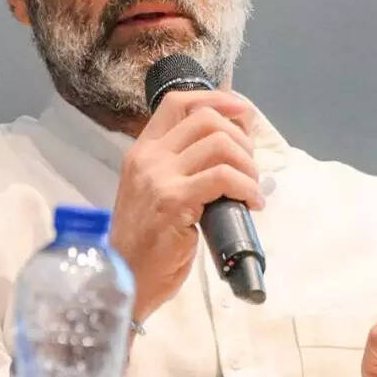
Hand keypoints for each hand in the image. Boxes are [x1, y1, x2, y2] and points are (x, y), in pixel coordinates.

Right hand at [108, 90, 264, 324]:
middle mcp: (148, 157)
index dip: (215, 99)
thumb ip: (179, 167)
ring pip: (220, 145)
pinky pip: (224, 178)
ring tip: (251, 188)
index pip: (177, 102)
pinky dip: (247, 187)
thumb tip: (228, 148)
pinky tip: (251, 204)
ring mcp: (159, 177)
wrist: (125, 278)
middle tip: (251, 167)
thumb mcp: (155, 192)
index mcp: (143, 150)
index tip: (242, 111)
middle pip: (206, 119)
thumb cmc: (146, 241)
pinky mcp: (174, 201)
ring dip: (248, 165)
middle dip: (241, 138)